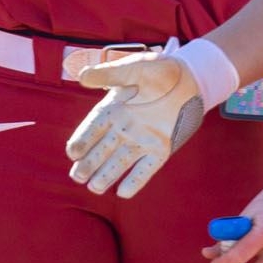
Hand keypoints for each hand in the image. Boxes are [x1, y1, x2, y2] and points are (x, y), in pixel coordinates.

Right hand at [65, 44, 205, 198]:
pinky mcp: (161, 148)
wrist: (190, 77)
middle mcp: (124, 127)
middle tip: (77, 177)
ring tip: (94, 188)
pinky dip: (136, 180)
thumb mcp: (133, 68)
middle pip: (102, 150)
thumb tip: (82, 76)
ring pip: (120, 162)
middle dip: (89, 164)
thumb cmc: (159, 70)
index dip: (82, 140)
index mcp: (113, 109)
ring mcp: (142, 139)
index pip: (93, 128)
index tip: (73, 153)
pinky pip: (146, 168)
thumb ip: (109, 74)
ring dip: (107, 175)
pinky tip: (124, 193)